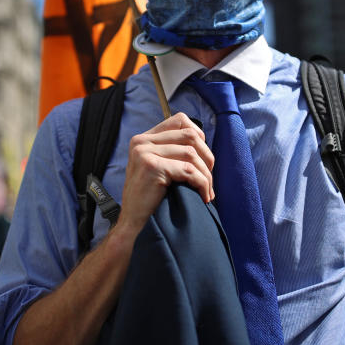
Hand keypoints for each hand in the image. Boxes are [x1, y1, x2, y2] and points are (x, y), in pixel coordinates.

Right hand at [116, 113, 214, 235]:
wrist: (134, 224)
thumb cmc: (150, 198)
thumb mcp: (157, 167)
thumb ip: (171, 151)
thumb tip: (202, 140)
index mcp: (143, 139)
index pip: (180, 120)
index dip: (199, 135)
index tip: (204, 158)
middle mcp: (141, 141)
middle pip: (190, 135)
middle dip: (207, 157)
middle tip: (209, 178)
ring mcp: (144, 153)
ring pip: (191, 153)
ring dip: (206, 174)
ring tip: (208, 191)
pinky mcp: (151, 167)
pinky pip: (188, 170)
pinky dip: (202, 183)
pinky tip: (203, 196)